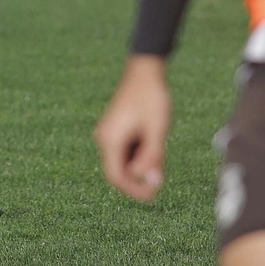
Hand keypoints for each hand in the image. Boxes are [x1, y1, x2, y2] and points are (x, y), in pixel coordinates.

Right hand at [94, 54, 172, 202]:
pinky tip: (153, 142)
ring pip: (122, 160)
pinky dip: (138, 154)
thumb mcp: (157, 130)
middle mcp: (104, 138)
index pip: (116, 177)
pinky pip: (124, 150)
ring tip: (159, 150)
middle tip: (160, 177)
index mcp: (110, 140)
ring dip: (140, 164)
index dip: (133, 190)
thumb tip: (152, 183)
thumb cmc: (151, 98)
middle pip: (118, 170)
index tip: (152, 196)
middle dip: (138, 178)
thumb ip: (153, 158)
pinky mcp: (114, 128)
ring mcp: (107, 132)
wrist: (144, 69)